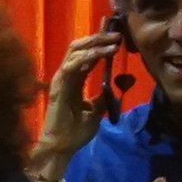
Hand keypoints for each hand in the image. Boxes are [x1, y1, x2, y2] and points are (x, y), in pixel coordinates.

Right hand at [33, 28, 122, 169]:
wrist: (62, 147)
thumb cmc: (75, 131)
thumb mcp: (97, 110)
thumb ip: (104, 95)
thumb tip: (121, 81)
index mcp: (74, 80)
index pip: (86, 54)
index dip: (99, 42)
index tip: (116, 35)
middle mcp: (66, 75)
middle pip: (79, 47)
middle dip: (98, 37)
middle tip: (117, 34)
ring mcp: (61, 79)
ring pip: (75, 52)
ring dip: (95, 44)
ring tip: (113, 42)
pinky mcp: (59, 86)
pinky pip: (71, 66)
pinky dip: (86, 57)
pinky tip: (100, 54)